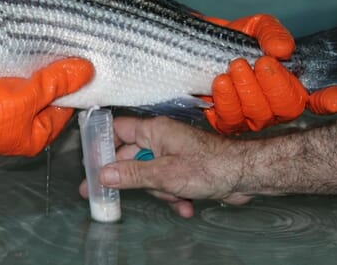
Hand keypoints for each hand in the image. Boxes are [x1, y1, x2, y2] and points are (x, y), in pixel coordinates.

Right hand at [0, 58, 93, 205]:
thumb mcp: (27, 96)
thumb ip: (56, 82)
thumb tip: (86, 71)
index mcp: (35, 135)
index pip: (64, 108)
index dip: (72, 86)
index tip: (79, 63)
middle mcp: (19, 128)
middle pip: (43, 98)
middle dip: (50, 76)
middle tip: (60, 49)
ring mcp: (0, 114)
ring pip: (23, 89)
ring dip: (29, 71)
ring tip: (39, 46)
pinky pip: (4, 83)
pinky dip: (11, 70)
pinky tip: (14, 53)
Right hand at [79, 116, 252, 217]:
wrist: (247, 176)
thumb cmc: (209, 166)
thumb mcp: (164, 174)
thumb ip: (131, 174)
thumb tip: (103, 174)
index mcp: (153, 130)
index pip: (117, 130)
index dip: (101, 146)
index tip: (89, 164)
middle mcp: (160, 139)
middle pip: (129, 159)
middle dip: (129, 180)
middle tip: (105, 197)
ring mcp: (171, 155)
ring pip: (148, 175)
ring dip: (159, 192)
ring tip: (174, 198)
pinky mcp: (183, 170)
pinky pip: (165, 183)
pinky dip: (173, 196)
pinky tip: (186, 205)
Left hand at [200, 14, 336, 133]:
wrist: (199, 46)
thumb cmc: (235, 39)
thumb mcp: (257, 27)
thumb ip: (273, 34)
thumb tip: (283, 50)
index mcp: (291, 84)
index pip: (318, 100)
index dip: (328, 101)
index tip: (335, 100)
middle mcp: (275, 106)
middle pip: (287, 108)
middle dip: (274, 84)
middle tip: (260, 61)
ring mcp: (251, 118)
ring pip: (259, 115)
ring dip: (248, 89)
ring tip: (235, 66)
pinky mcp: (225, 122)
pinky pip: (230, 120)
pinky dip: (226, 99)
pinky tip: (220, 81)